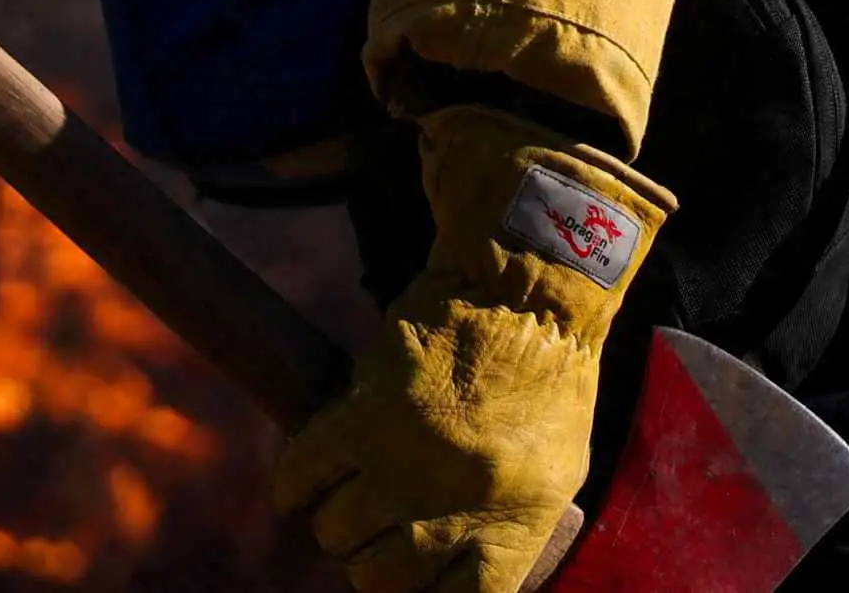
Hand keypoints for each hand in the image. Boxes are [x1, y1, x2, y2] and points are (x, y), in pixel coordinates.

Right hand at [274, 107, 670, 592]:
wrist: (530, 286)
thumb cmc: (548, 378)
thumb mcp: (553, 469)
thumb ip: (504, 530)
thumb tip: (453, 580)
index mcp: (518, 521)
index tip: (407, 584)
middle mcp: (462, 500)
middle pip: (381, 576)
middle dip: (370, 560)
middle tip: (374, 531)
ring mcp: (411, 458)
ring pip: (337, 531)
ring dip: (335, 518)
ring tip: (349, 491)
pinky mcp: (367, 411)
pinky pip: (303, 475)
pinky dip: (295, 484)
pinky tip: (304, 479)